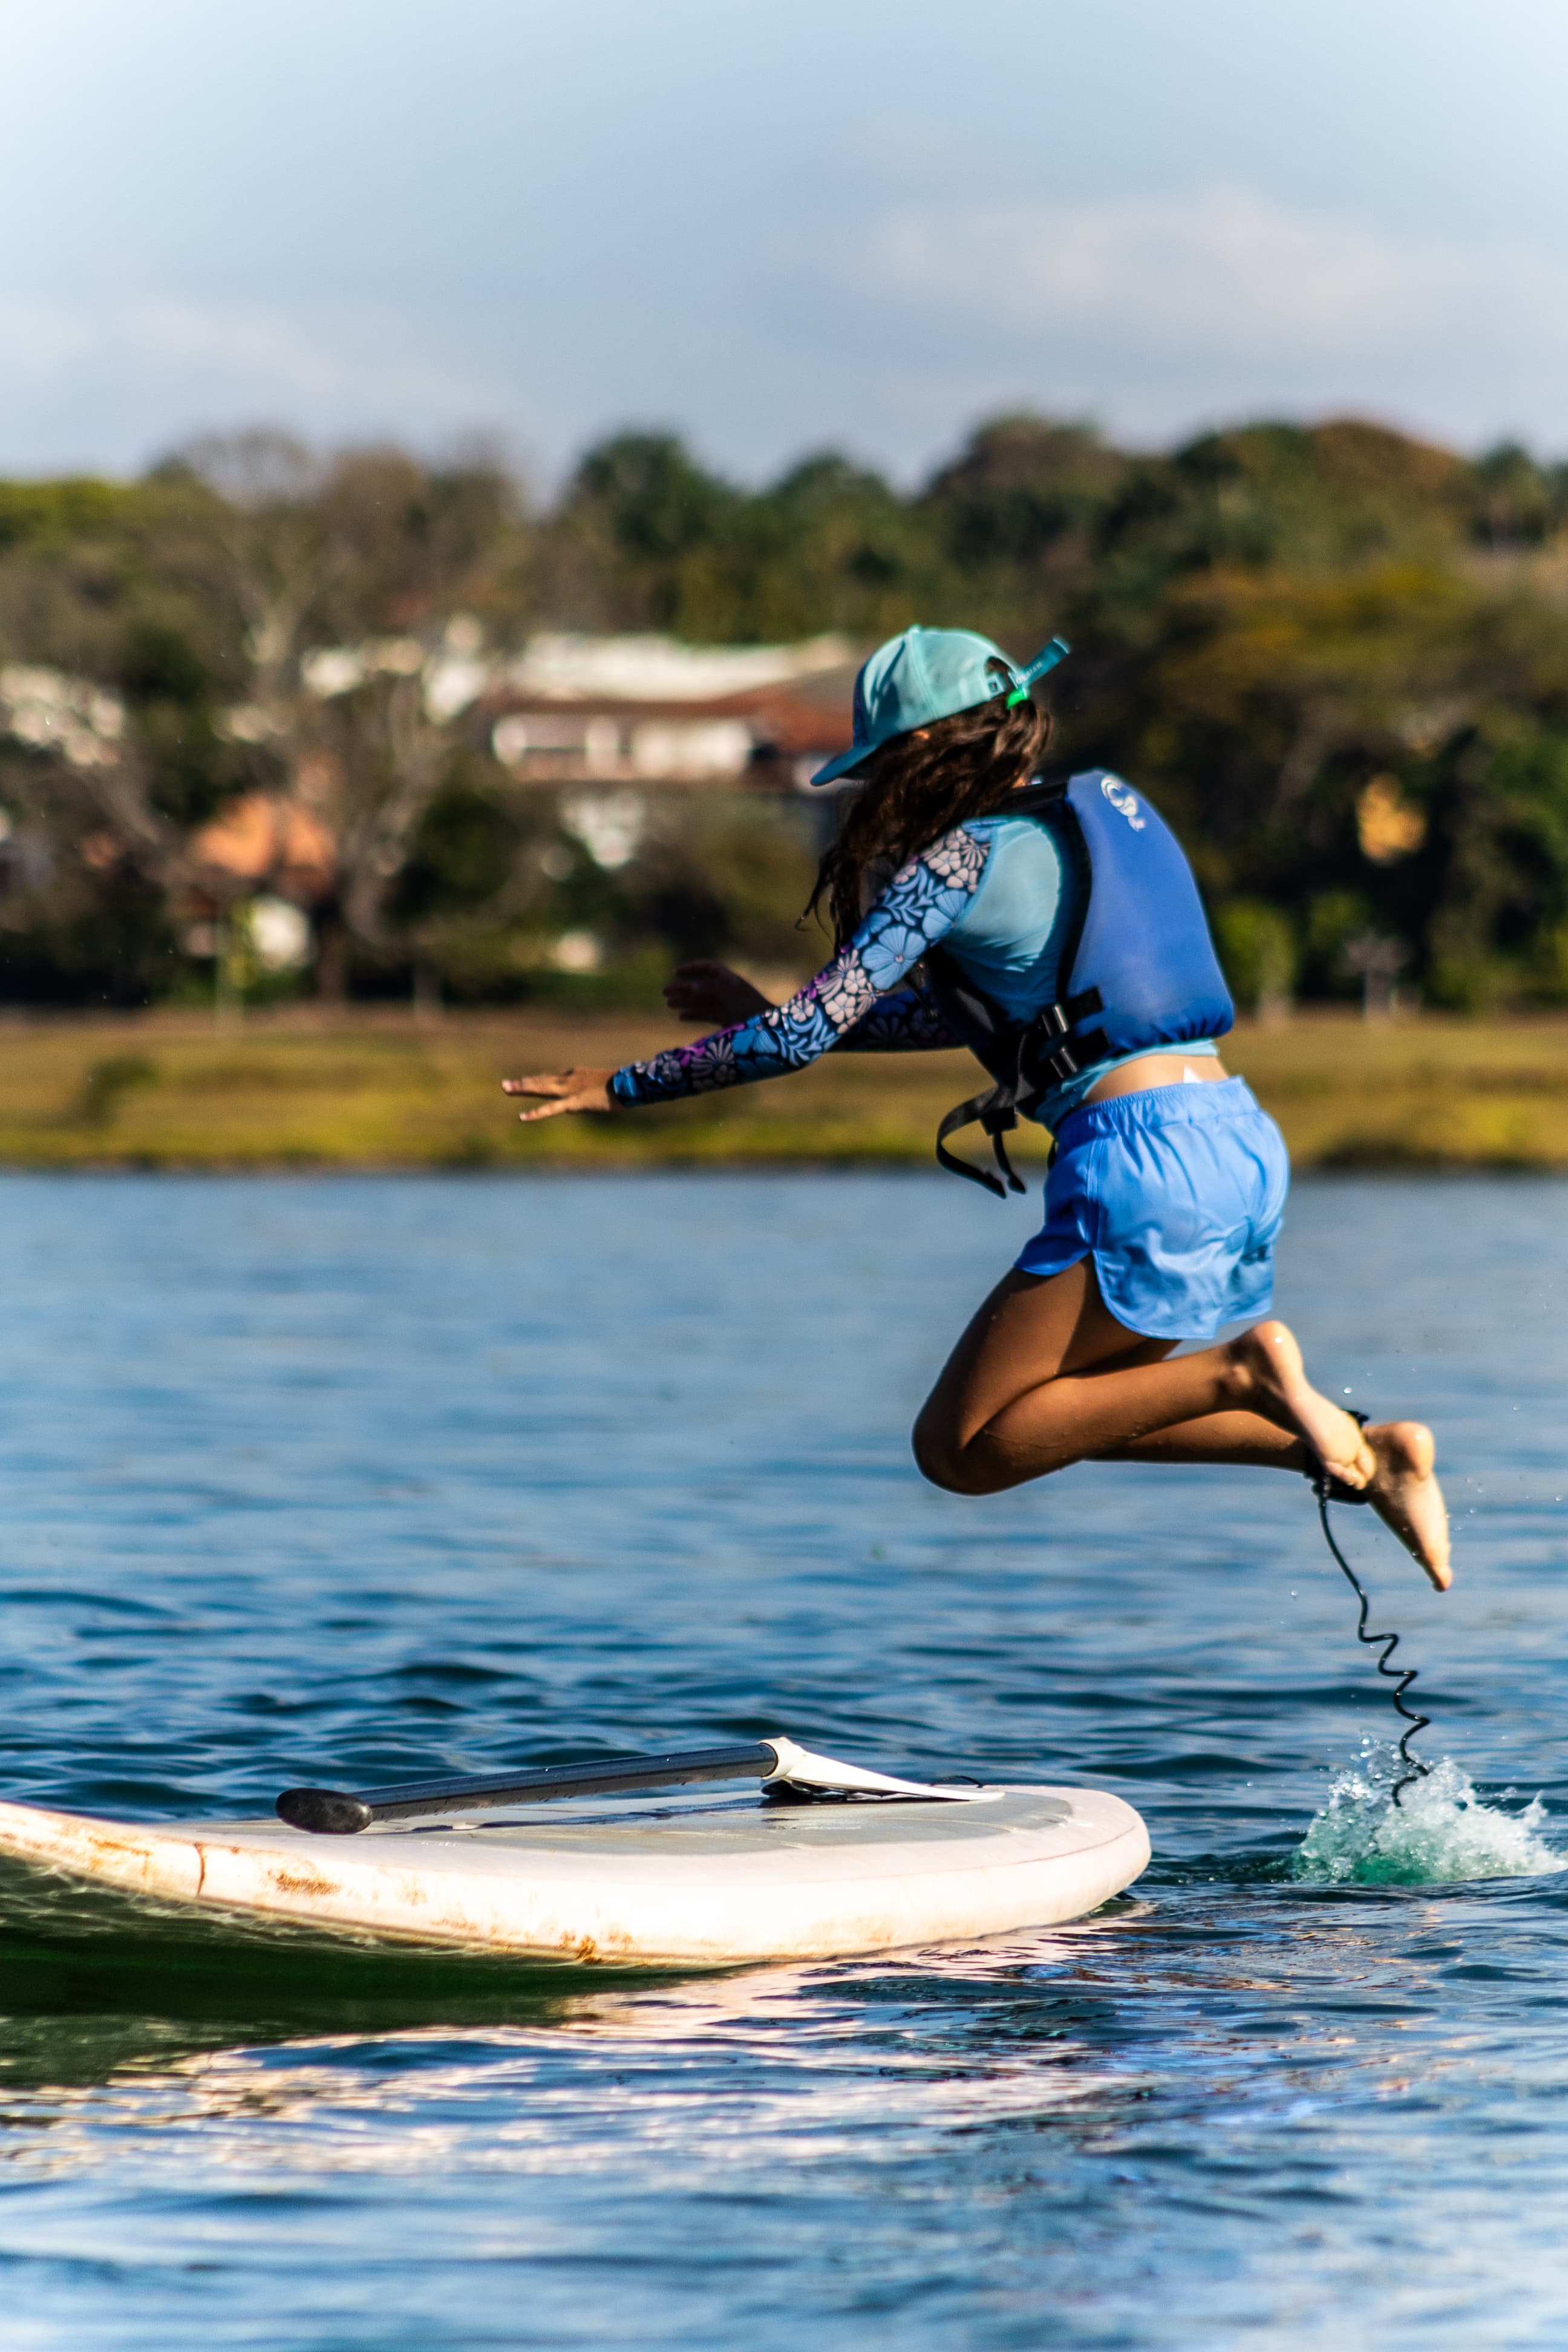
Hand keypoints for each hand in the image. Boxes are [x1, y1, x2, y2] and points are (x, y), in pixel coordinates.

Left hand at [501, 1066, 615, 1121]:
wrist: (628, 1084)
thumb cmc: (621, 1085)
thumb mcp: (602, 1086)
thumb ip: (589, 1092)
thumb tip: (582, 1102)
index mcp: (575, 1074)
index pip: (552, 1078)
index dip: (538, 1081)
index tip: (526, 1082)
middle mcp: (568, 1079)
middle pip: (541, 1080)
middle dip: (523, 1083)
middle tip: (505, 1084)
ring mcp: (569, 1089)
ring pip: (541, 1089)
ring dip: (522, 1089)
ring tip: (505, 1089)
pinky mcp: (573, 1102)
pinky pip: (551, 1108)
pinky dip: (536, 1113)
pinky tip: (522, 1117)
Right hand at [662, 959, 772, 1026]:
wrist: (769, 1031)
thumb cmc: (752, 1009)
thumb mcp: (730, 995)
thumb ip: (710, 989)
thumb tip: (691, 985)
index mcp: (730, 980)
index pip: (708, 968)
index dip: (692, 967)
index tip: (676, 971)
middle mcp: (727, 991)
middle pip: (700, 985)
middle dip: (683, 987)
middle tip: (664, 992)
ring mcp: (726, 1006)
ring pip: (701, 1001)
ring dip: (685, 1001)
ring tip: (669, 1004)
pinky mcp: (726, 1020)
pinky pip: (706, 1015)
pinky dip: (694, 1015)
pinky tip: (681, 1017)